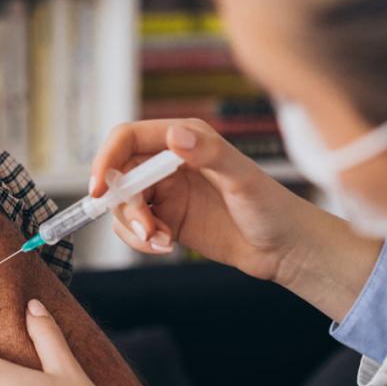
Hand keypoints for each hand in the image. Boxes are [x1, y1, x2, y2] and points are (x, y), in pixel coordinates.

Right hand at [89, 119, 381, 319]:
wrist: (287, 249)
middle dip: (123, 204)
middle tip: (145, 228)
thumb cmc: (273, 208)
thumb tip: (174, 136)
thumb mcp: (242, 179)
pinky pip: (133, 227)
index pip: (128, 138)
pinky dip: (140, 240)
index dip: (106, 159)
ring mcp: (165, 192)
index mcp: (183, 139)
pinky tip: (166, 246)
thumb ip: (208, 154)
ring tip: (160, 242)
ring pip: (122, 204)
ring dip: (132, 226)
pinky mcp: (166, 219)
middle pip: (119, 175)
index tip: (99, 189)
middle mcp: (169, 162)